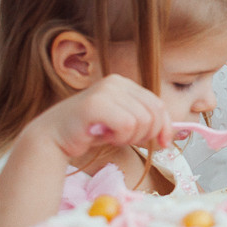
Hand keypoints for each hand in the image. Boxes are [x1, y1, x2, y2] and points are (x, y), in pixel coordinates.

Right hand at [28, 74, 172, 160]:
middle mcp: (116, 82)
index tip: (164, 143)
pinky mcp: (95, 103)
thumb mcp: (124, 124)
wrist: (53, 138)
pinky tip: (103, 137)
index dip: (165, 126)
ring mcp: (105, 91)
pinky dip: (120, 137)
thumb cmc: (89, 132)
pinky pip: (127, 125)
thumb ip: (145, 122)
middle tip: (124, 140)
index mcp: (124, 84)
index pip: (158, 104)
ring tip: (110, 136)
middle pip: (154, 113)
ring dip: (129, 137)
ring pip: (143, 121)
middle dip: (146, 134)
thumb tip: (174, 133)